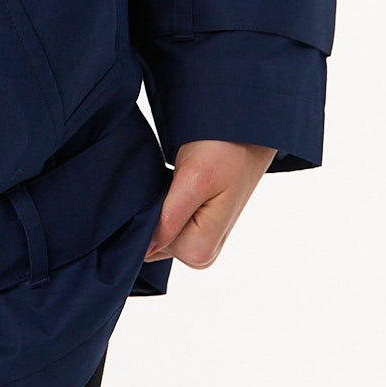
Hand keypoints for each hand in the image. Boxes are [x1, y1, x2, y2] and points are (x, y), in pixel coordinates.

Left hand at [143, 139, 276, 267]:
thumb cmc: (223, 150)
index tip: (163, 187)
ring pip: (158, 231)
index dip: (146, 214)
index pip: (148, 244)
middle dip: (152, 210)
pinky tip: (176, 185)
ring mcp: (201, 242)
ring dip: (158, 205)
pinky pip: (167, 222)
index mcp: (201, 251)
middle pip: (153, 240)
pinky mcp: (198, 228)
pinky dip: (164, 203)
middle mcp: (203, 255)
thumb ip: (168, 219)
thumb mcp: (192, 179)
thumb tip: (142, 252)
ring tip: (176, 181)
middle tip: (171, 180)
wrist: (243, 132)